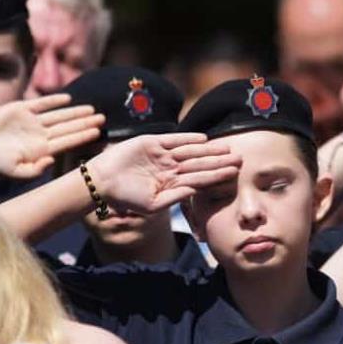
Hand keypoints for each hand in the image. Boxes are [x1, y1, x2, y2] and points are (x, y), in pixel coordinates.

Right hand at [0, 94, 103, 177]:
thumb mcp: (16, 172)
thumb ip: (36, 170)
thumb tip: (52, 161)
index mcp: (42, 150)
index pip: (68, 141)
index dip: (83, 136)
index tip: (98, 132)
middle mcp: (40, 135)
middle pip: (68, 127)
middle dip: (85, 123)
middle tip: (103, 118)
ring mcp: (31, 122)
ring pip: (58, 115)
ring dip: (75, 112)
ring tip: (92, 109)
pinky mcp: (20, 109)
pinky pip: (40, 104)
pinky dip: (53, 101)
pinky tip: (67, 99)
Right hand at [88, 132, 241, 213]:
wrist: (102, 182)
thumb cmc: (126, 198)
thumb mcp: (152, 205)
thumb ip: (175, 197)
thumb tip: (196, 190)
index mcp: (172, 184)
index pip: (200, 179)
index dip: (217, 176)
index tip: (234, 174)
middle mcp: (170, 169)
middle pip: (200, 164)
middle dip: (219, 162)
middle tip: (240, 159)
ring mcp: (162, 155)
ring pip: (191, 151)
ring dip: (208, 150)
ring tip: (226, 148)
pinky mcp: (152, 142)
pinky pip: (174, 140)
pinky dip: (188, 139)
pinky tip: (204, 139)